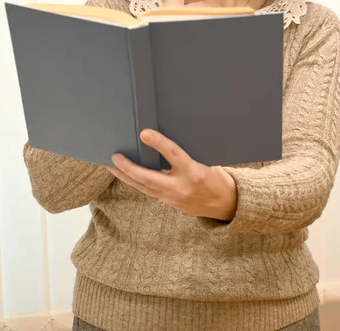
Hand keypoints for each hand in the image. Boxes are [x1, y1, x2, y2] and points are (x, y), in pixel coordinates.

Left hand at [107, 129, 237, 220]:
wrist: (227, 206)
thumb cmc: (217, 178)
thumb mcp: (208, 162)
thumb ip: (186, 155)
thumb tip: (163, 141)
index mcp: (195, 173)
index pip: (174, 154)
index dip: (158, 143)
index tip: (143, 132)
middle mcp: (182, 188)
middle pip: (149, 178)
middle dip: (129, 167)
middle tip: (115, 156)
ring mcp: (174, 199)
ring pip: (144, 187)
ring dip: (126, 176)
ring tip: (112, 165)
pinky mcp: (170, 204)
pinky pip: (149, 191)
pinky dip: (136, 182)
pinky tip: (126, 175)